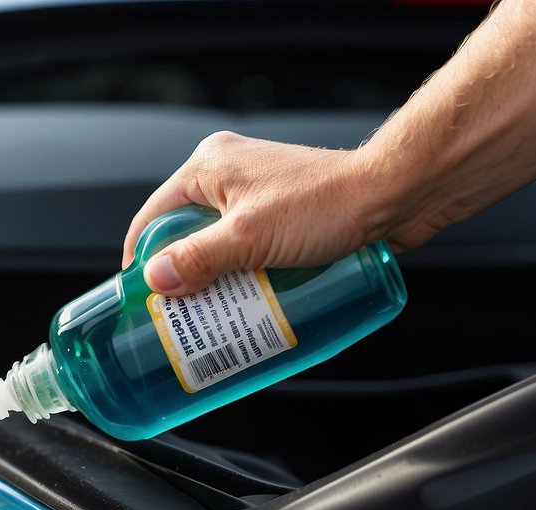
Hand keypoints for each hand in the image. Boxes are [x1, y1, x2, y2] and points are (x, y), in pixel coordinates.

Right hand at [121, 132, 423, 296]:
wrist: (395, 195)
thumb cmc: (329, 204)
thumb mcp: (249, 237)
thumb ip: (197, 258)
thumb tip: (154, 280)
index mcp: (207, 167)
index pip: (152, 217)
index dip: (141, 261)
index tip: (140, 300)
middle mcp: (227, 174)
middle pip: (183, 235)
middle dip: (181, 278)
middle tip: (179, 315)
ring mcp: (256, 193)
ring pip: (216, 245)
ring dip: (214, 281)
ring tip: (213, 316)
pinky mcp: (282, 212)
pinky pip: (246, 247)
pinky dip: (241, 274)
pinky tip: (246, 303)